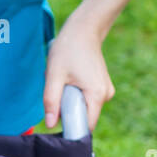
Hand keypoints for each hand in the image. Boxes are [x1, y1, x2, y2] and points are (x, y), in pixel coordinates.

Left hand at [43, 12, 114, 131]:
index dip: (71, 127)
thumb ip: (51, 101)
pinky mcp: (102, 86)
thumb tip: (50, 124)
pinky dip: (75, 93)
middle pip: (83, 116)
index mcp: (97, 95)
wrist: (83, 29)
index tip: (57, 117)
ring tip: (65, 79)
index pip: (86, 126)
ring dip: (70, 99)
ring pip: (84, 107)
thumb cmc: (68, 49)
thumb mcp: (54, 75)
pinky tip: (71, 77)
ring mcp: (105, 90)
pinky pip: (86, 99)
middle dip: (67, 109)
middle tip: (59, 89)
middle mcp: (106, 95)